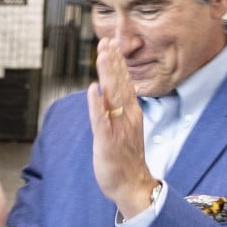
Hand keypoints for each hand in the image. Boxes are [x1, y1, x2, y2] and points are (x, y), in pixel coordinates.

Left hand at [87, 41, 160, 219]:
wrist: (133, 185)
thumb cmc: (126, 158)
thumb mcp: (124, 129)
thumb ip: (119, 109)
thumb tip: (114, 90)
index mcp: (131, 113)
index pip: (123, 82)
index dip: (116, 63)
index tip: (111, 43)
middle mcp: (127, 117)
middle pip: (119, 84)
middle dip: (112, 62)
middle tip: (106, 41)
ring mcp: (118, 129)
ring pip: (112, 97)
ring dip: (107, 75)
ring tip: (103, 55)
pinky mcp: (108, 142)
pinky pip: (101, 121)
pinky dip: (97, 105)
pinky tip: (93, 90)